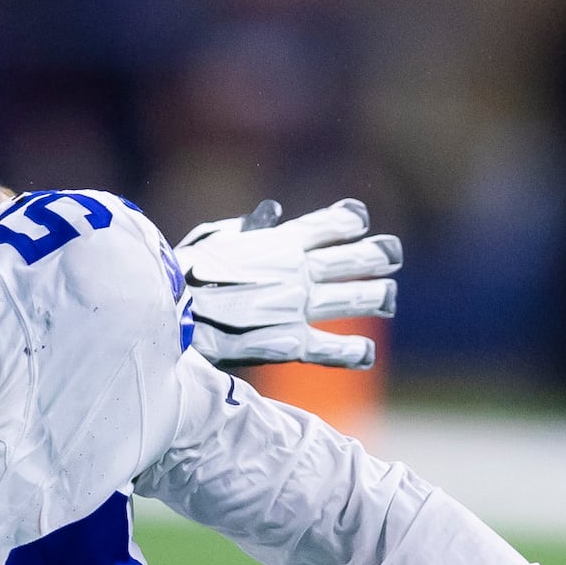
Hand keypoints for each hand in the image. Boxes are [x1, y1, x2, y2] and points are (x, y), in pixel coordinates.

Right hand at [174, 198, 400, 368]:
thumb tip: (274, 212)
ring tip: (389, 298)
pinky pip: (331, 349)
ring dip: (376, 297)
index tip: (361, 220)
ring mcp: (298, 307)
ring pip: (352, 299)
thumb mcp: (213, 237)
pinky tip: (366, 352)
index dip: (349, 220)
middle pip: (352, 259)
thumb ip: (247, 227)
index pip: (330, 225)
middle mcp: (297, 271)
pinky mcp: (291, 343)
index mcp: (280, 241)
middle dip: (377, 255)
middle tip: (394, 255)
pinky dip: (352, 351)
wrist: (172, 313)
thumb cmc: (181, 273)